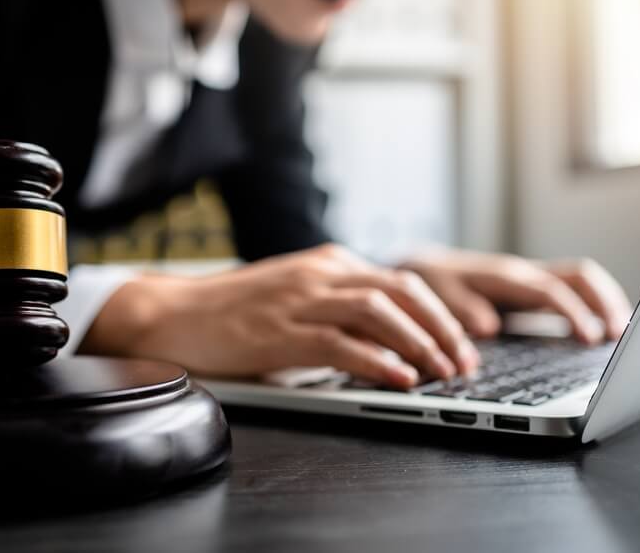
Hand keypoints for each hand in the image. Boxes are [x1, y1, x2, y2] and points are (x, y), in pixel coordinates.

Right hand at [79, 244, 480, 388]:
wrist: (174, 313)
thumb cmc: (235, 311)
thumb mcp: (296, 295)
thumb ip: (340, 306)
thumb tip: (394, 338)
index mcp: (328, 263)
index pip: (401, 282)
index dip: (440, 314)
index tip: (462, 344)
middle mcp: (320, 274)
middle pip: (400, 291)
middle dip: (441, 328)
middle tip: (465, 362)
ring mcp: (299, 300)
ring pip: (376, 312)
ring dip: (418, 343)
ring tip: (443, 372)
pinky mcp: (279, 332)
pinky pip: (339, 344)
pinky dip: (376, 361)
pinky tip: (399, 377)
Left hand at [400, 248, 632, 343]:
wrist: (420, 270)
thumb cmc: (430, 285)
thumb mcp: (439, 298)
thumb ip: (462, 310)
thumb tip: (489, 326)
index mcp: (505, 277)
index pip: (551, 291)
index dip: (574, 313)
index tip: (590, 337)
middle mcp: (524, 274)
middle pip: (579, 276)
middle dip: (605, 302)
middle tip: (622, 335)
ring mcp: (531, 280)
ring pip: (581, 280)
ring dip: (606, 303)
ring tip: (624, 334)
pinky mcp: (532, 290)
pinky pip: (572, 291)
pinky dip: (593, 306)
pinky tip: (602, 330)